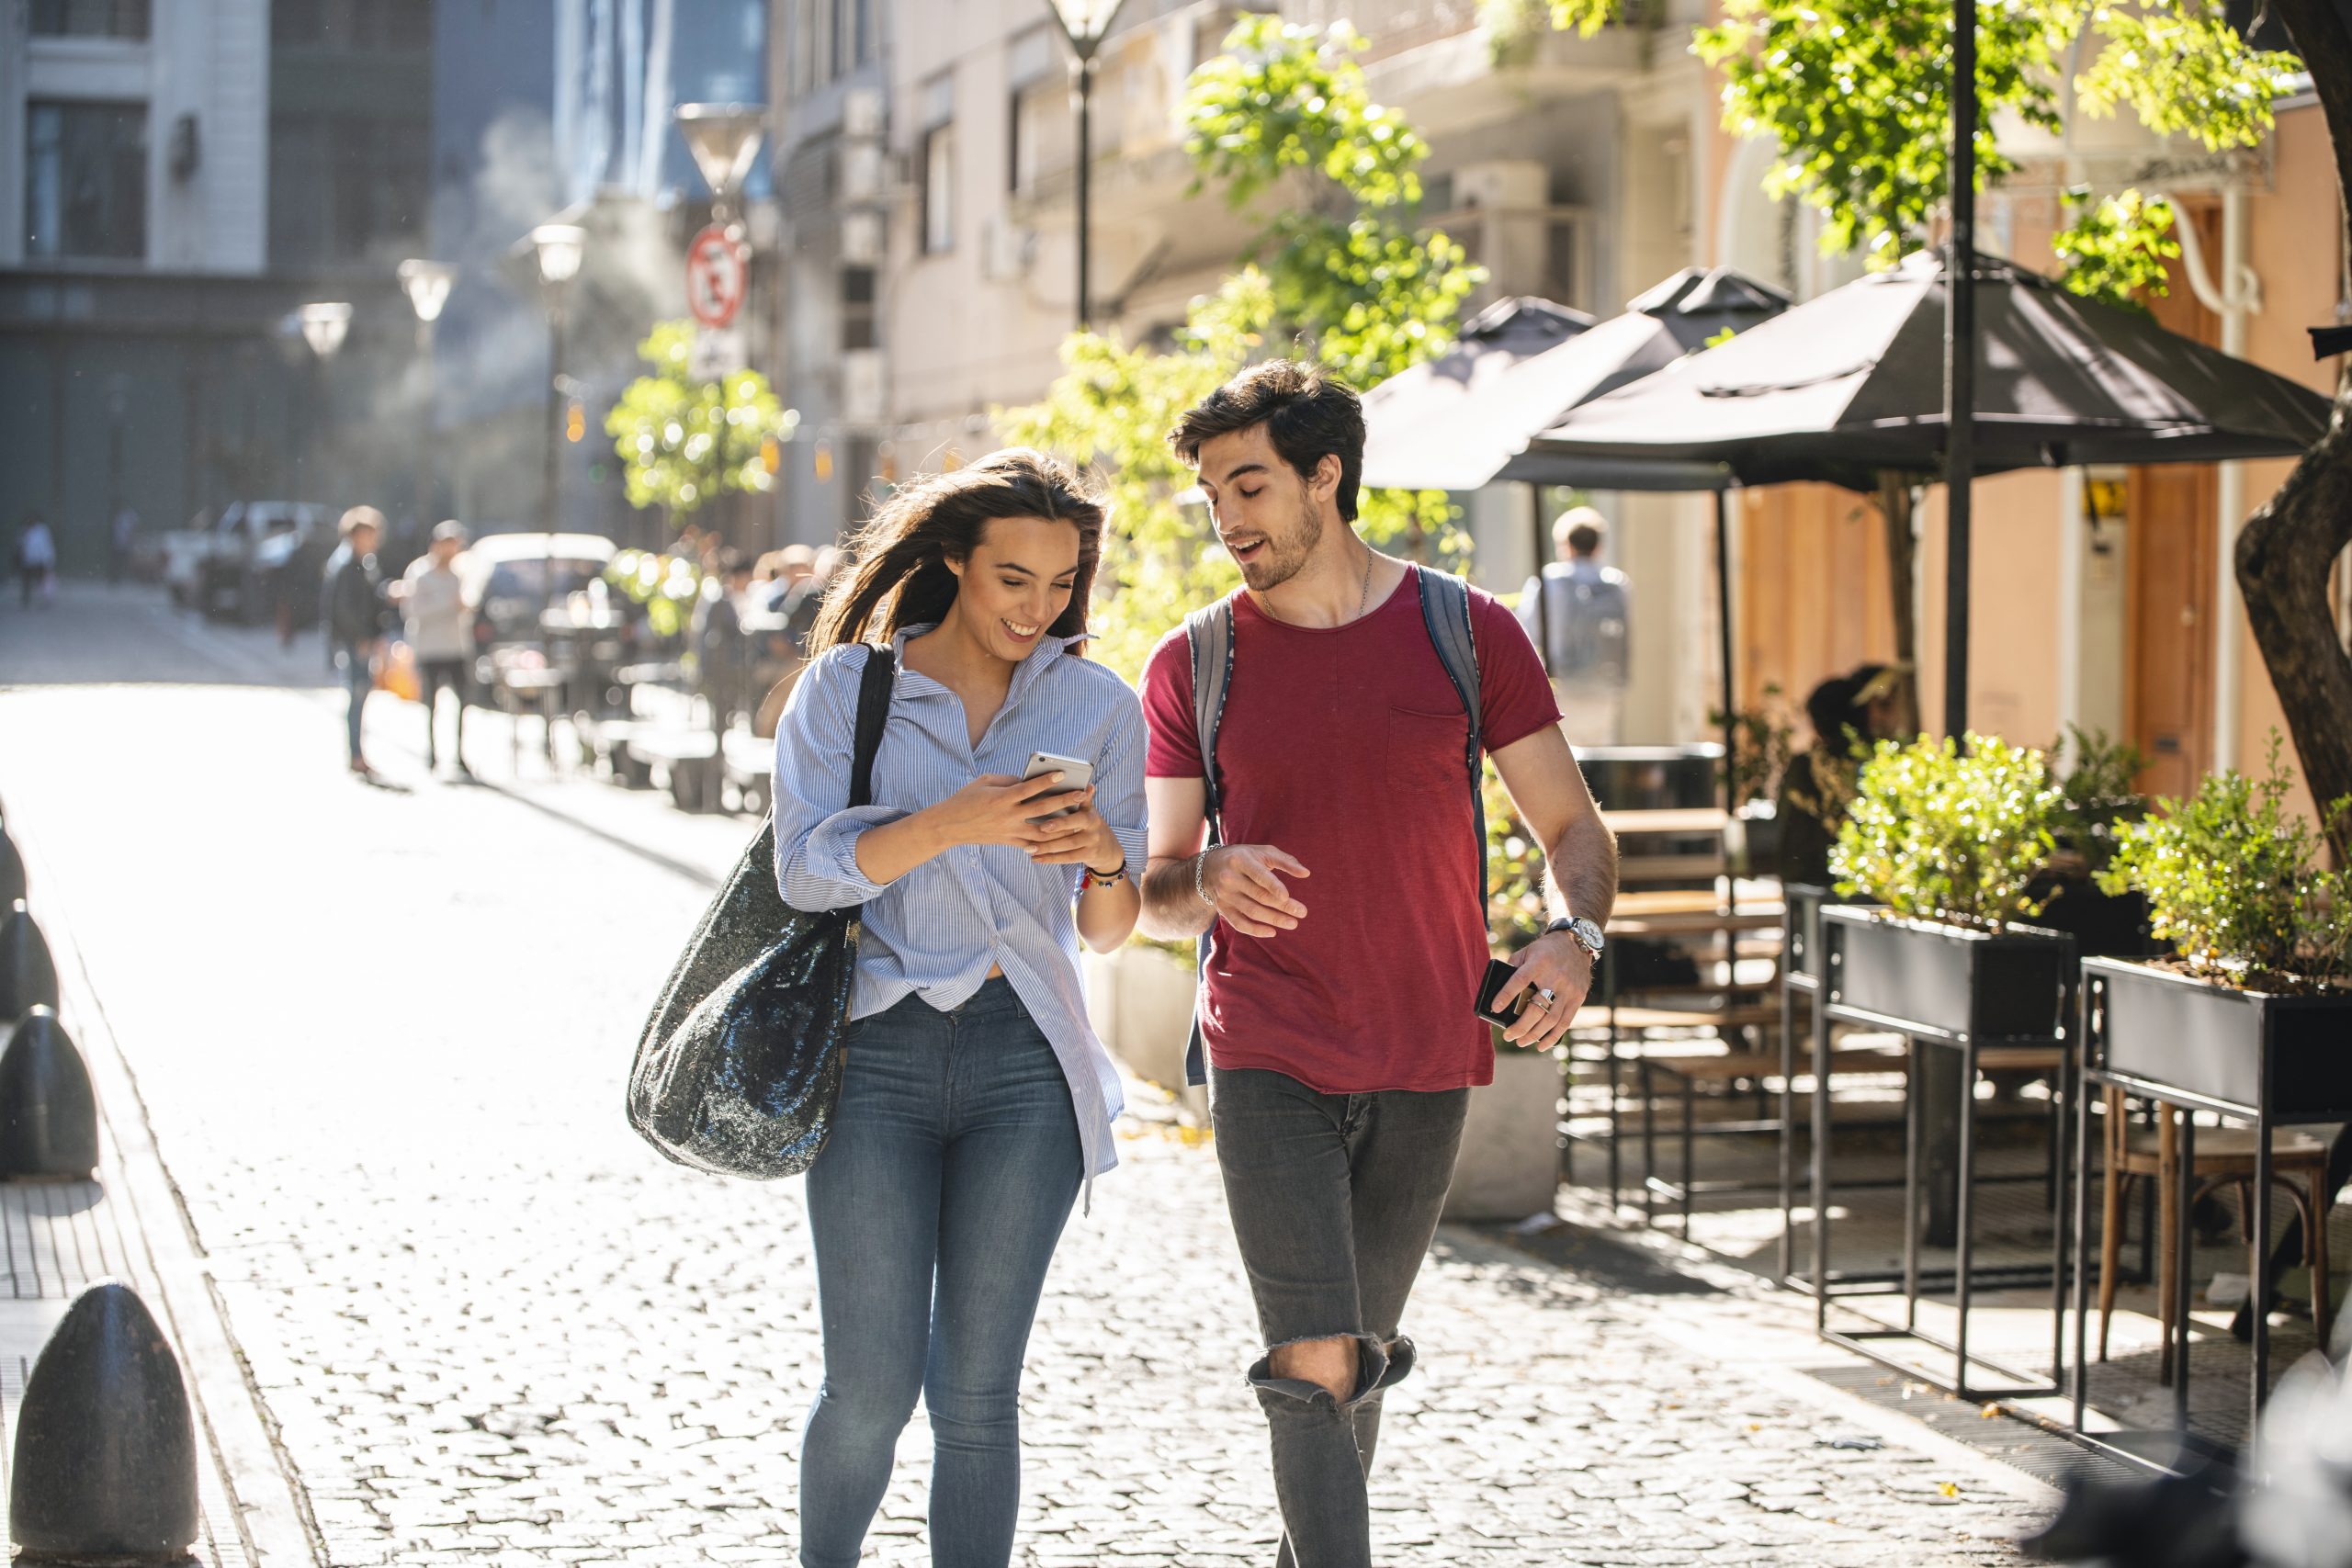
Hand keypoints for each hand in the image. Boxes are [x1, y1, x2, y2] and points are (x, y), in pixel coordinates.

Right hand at [920, 773, 1085, 851]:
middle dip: (1064, 801)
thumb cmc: (966, 798)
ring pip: (1042, 830)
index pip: (1029, 788)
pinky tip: (1061, 836)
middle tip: (1081, 794)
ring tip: (1077, 819)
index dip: (1046, 780)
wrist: (949, 826)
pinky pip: (1032, 843)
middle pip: (1042, 808)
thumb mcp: (985, 782)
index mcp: (1002, 798)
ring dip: (1062, 825)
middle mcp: (1008, 816)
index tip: (1062, 773)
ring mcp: (1010, 831)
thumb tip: (1028, 780)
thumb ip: (1008, 780)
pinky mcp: (1009, 842)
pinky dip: (1047, 840)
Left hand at [1024, 796, 1123, 871]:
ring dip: (1047, 849)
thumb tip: (1088, 785)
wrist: (1108, 848)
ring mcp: (1091, 845)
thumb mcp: (1090, 811)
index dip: (1061, 822)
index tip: (1044, 824)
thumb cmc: (1091, 823)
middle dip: (1052, 837)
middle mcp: (1093, 832)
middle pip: (1070, 835)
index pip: (1076, 818)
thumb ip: (1084, 799)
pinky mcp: (1087, 857)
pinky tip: (1035, 859)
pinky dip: (1050, 859)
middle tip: (1034, 837)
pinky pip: (1067, 858)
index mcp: (1091, 817)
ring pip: (1066, 848)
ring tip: (1029, 848)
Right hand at [1201, 844, 1310, 938]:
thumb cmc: (1244, 857)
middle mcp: (1230, 878)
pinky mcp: (1223, 909)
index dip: (1273, 886)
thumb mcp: (1262, 852)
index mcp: (1241, 860)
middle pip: (1259, 896)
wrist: (1208, 867)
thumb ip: (1285, 861)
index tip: (1287, 896)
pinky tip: (1272, 932)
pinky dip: (1255, 930)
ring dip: (1274, 920)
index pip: (1259, 875)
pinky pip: (1239, 923)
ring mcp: (1225, 895)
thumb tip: (1306, 873)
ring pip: (1251, 911)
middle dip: (1283, 906)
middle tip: (1302, 912)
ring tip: (1293, 923)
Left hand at [1490, 932, 1593, 1048]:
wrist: (1576, 944)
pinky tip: (1540, 1045)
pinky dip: (1552, 1036)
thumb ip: (1513, 968)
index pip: (1519, 981)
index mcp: (1538, 963)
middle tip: (1508, 1036)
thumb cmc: (1545, 950)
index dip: (1506, 995)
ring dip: (1534, 1034)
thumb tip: (1497, 990)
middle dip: (1520, 1026)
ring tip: (1520, 1042)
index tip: (1495, 1008)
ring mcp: (1568, 990)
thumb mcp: (1526, 952)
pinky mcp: (1578, 998)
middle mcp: (1555, 977)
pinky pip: (1565, 1022)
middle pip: (1536, 1008)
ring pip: (1550, 1019)